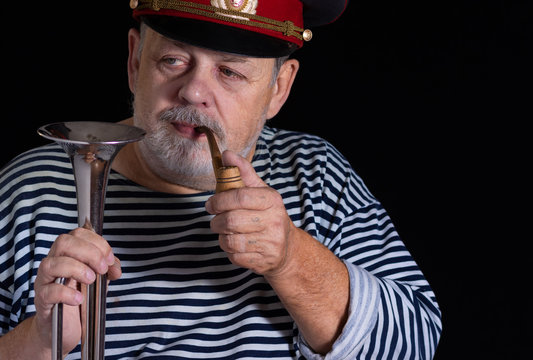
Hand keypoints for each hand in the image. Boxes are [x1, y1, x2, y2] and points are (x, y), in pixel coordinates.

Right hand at [32, 228, 120, 354]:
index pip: (78, 234)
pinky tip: (79, 299)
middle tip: (102, 269)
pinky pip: (49, 291)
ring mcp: (44, 281)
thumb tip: (115, 267)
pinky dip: (67, 294)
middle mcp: (54, 262)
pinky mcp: (42, 300)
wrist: (64, 327)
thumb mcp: (99, 279)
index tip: (109, 258)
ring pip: (51, 264)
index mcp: (68, 253)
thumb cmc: (80, 297)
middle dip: (88, 252)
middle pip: (63, 242)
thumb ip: (108, 269)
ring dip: (77, 269)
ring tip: (91, 280)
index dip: (97, 242)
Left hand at [205, 151, 295, 275]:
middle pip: (232, 221)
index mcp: (271, 201)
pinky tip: (236, 245)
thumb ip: (243, 172)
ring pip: (231, 240)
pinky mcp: (263, 261)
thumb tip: (226, 154)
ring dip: (222, 237)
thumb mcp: (260, 191)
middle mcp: (273, 222)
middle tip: (216, 220)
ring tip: (226, 232)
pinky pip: (235, 256)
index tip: (211, 204)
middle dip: (217, 221)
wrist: (287, 248)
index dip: (219, 200)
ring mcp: (270, 243)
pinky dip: (230, 251)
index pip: (240, 197)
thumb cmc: (268, 215)